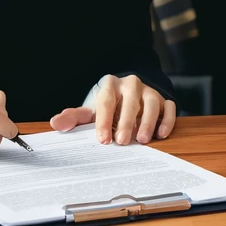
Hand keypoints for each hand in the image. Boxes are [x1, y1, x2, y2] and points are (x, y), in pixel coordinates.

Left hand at [50, 75, 176, 144]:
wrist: (127, 95)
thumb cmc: (107, 107)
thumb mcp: (90, 111)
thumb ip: (74, 118)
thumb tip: (56, 123)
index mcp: (110, 85)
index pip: (106, 101)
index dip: (104, 121)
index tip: (102, 140)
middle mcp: (131, 85)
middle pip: (130, 102)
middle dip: (126, 122)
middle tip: (122, 141)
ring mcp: (149, 91)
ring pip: (151, 103)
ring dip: (148, 122)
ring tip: (142, 140)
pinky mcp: (163, 100)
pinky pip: (168, 107)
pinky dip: (166, 120)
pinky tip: (160, 134)